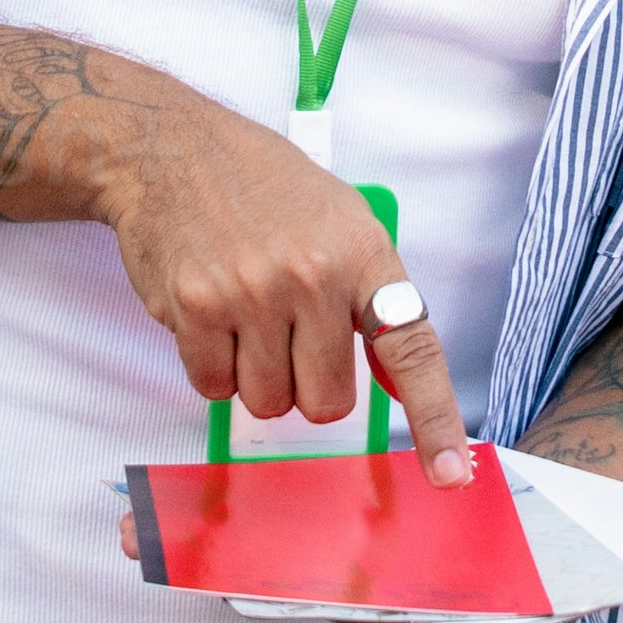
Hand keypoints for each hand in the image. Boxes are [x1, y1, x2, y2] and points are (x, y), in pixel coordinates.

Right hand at [87, 86, 475, 468]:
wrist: (172, 150)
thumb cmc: (262, 187)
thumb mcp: (341, 220)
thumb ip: (371, 295)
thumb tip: (398, 377)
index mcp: (363, 254)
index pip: (410, 350)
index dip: (434, 419)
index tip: (450, 472)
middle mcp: (314, 276)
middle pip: (325, 403)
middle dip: (304, 386)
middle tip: (285, 335)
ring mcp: (254, 293)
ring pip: (268, 403)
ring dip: (253, 376)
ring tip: (243, 313)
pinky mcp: (197, 307)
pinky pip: (213, 387)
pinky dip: (210, 366)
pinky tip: (209, 313)